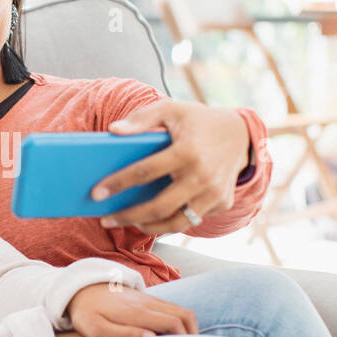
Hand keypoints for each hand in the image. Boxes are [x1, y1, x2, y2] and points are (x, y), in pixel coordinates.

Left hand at [65, 283, 197, 336]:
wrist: (77, 290)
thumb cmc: (85, 314)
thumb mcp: (97, 329)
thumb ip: (124, 334)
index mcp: (138, 311)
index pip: (174, 322)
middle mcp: (147, 302)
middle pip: (184, 315)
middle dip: (193, 335)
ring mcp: (147, 298)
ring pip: (180, 310)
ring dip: (188, 328)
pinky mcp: (145, 298)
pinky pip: (171, 308)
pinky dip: (179, 322)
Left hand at [91, 102, 250, 234]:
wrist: (240, 134)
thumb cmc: (198, 121)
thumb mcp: (172, 110)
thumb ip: (142, 118)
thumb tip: (112, 131)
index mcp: (187, 151)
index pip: (145, 171)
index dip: (118, 183)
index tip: (96, 193)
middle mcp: (203, 175)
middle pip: (159, 206)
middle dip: (128, 217)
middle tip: (105, 220)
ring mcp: (214, 193)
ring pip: (176, 222)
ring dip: (148, 227)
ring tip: (128, 223)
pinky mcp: (222, 203)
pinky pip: (192, 219)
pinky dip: (171, 222)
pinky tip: (152, 220)